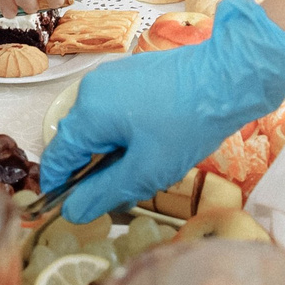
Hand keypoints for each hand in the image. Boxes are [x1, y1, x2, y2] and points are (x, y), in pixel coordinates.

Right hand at [43, 0, 284, 222]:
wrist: (227, 76)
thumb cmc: (186, 124)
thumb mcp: (144, 172)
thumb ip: (103, 194)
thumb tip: (72, 212)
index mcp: (88, 111)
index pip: (57, 156)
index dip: (57, 186)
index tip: (64, 208)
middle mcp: (92, 88)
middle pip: (79, 140)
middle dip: (95, 170)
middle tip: (124, 191)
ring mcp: (113, 77)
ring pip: (99, 125)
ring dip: (113, 151)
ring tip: (147, 167)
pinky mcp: (133, 73)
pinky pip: (116, 109)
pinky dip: (126, 132)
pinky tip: (155, 142)